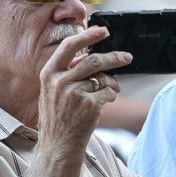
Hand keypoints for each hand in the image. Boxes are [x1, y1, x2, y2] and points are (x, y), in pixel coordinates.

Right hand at [35, 25, 129, 152]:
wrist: (57, 146)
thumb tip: (90, 58)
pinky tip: (104, 103)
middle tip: (127, 57)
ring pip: (103, 77)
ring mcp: (74, 93)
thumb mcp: (52, 92)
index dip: (87, 36)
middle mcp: (60, 81)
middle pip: (93, 61)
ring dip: (113, 82)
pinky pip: (108, 93)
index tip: (102, 30)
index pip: (69, 46)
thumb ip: (66, 73)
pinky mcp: (88, 105)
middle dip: (114, 57)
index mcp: (48, 74)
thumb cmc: (57, 119)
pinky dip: (111, 96)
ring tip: (114, 88)